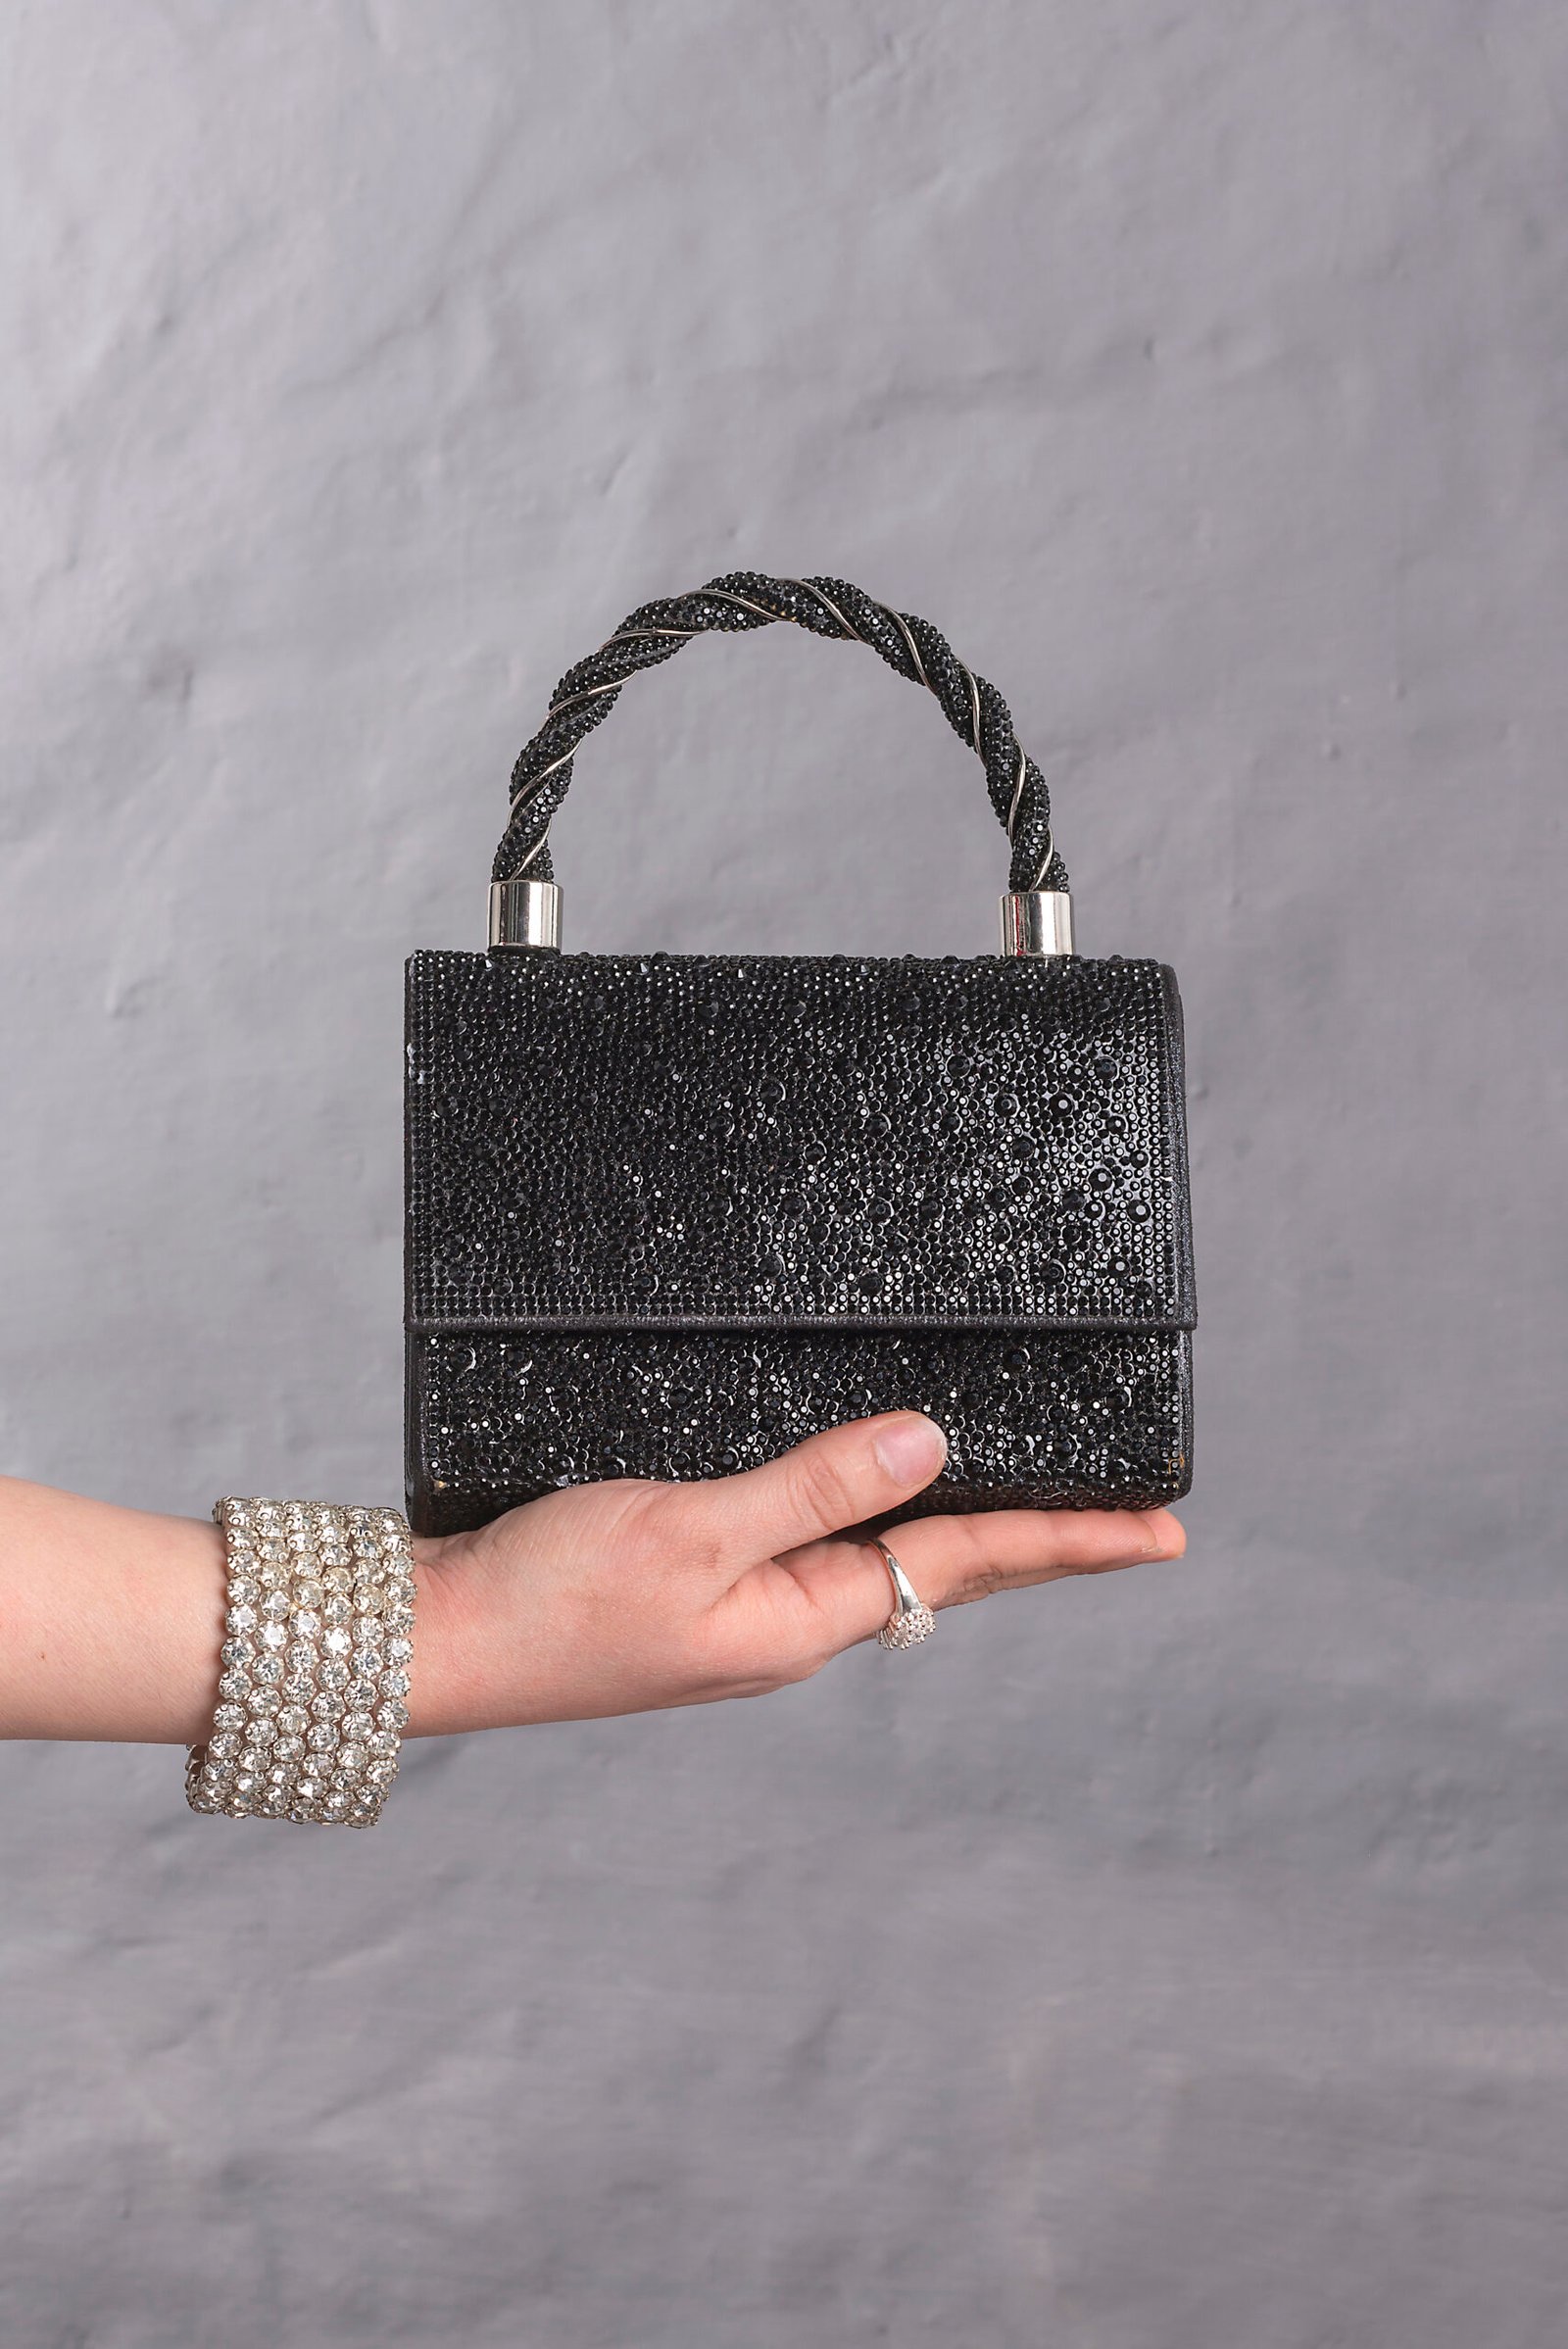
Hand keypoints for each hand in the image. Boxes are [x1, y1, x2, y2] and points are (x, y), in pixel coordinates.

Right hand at [407, 1413, 1184, 1733]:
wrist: (435, 1638)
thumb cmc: (552, 1597)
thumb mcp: (693, 1530)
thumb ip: (814, 1486)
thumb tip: (933, 1444)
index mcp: (802, 1620)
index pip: (965, 1564)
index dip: (1066, 1538)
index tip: (1162, 1531)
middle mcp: (789, 1622)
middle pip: (946, 1570)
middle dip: (1045, 1543)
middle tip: (1135, 1523)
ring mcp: (745, 1609)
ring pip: (886, 1558)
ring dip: (969, 1532)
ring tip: (1039, 1510)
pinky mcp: (698, 1583)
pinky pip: (818, 1541)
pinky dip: (874, 1512)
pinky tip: (874, 1492)